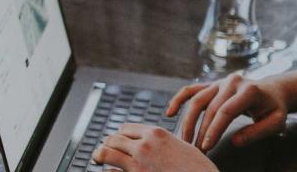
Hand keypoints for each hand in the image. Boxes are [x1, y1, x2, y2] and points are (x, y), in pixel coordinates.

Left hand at [94, 124, 217, 171]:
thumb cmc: (198, 170)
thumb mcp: (183, 147)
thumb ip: (164, 143)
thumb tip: (152, 142)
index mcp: (157, 134)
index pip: (126, 128)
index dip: (120, 136)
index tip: (118, 141)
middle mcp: (144, 145)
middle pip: (113, 138)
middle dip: (108, 145)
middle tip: (104, 151)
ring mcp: (138, 162)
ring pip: (106, 152)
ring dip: (100, 155)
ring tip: (98, 158)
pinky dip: (107, 171)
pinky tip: (107, 171)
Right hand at [170, 73, 289, 150]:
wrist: (272, 91)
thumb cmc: (274, 108)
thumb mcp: (275, 122)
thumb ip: (257, 132)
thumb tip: (235, 142)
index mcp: (248, 90)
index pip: (226, 111)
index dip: (214, 129)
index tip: (207, 146)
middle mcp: (231, 82)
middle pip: (209, 108)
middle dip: (201, 131)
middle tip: (197, 150)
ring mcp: (219, 82)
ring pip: (196, 100)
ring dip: (188, 121)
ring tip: (185, 140)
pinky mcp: (211, 84)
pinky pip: (190, 90)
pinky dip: (178, 100)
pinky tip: (170, 113)